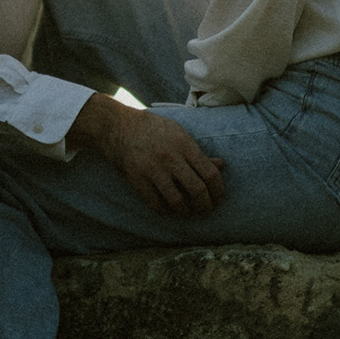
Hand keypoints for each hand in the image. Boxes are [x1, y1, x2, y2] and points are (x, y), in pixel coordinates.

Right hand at [68, 93, 225, 216]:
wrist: (118, 126)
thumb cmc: (153, 129)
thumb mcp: (178, 133)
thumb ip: (198, 152)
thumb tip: (221, 165)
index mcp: (184, 144)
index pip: (210, 174)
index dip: (219, 191)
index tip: (219, 198)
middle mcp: (170, 157)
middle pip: (197, 190)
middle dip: (206, 206)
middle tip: (206, 210)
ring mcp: (152, 169)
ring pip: (177, 201)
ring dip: (187, 212)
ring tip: (189, 212)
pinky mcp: (137, 179)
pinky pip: (156, 204)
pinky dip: (166, 211)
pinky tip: (170, 209)